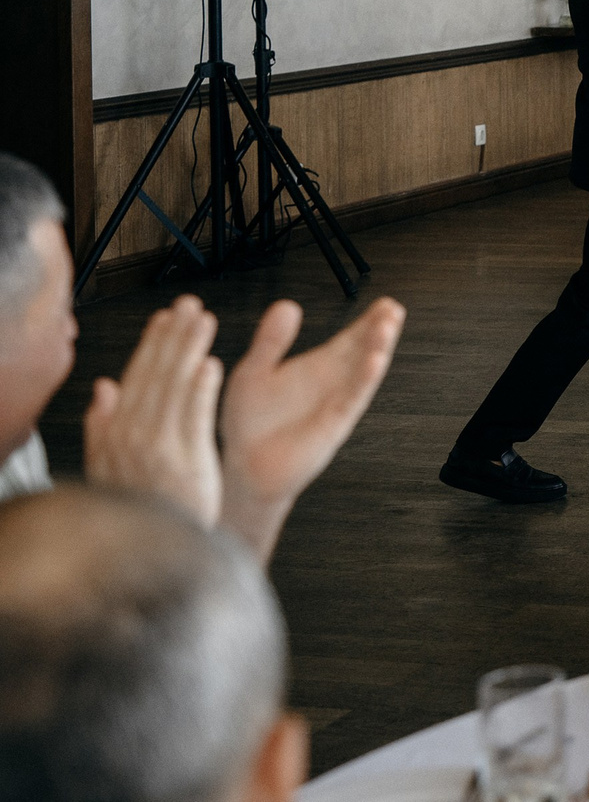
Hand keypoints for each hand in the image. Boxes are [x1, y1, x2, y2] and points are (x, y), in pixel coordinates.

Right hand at [84, 296, 223, 528]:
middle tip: (190, 305)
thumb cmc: (138, 511)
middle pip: (155, 376)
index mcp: (116, 435)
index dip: (152, 344)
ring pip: (175, 388)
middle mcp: (133, 437)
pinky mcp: (184, 461)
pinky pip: (193, 419)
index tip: (166, 316)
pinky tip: (211, 365)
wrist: (150, 557)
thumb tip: (104, 386)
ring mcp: (158, 448)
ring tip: (205, 321)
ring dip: (189, 351)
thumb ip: (103, 426)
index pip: (136, 378)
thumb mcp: (108, 469)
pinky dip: (200, 390)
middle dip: (172, 336)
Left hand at [219, 298, 404, 562]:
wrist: (245, 466)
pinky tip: (375, 359)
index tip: (385, 303)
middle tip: (393, 308)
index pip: (351, 338)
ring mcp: (337, 402)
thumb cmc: (250, 422)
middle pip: (365, 350)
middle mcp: (334, 382)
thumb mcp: (253, 371)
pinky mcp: (332, 424)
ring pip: (364, 371)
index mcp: (318, 366)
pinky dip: (365, 378)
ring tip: (388, 325)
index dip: (369, 320)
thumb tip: (287, 305)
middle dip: (381, 329)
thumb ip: (271, 341)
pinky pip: (353, 397)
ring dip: (378, 348)